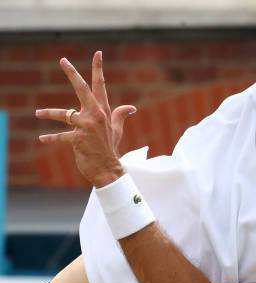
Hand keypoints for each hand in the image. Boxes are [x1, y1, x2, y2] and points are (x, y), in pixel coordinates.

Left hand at [35, 51, 136, 187]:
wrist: (108, 169)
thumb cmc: (111, 149)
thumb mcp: (116, 130)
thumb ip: (120, 116)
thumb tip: (132, 108)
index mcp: (103, 112)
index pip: (100, 87)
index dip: (98, 69)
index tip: (97, 53)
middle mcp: (95, 115)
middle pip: (82, 89)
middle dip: (72, 74)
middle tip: (63, 60)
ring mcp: (86, 127)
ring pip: (64, 114)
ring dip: (49, 113)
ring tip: (38, 113)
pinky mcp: (78, 139)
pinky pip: (61, 136)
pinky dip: (51, 138)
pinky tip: (42, 138)